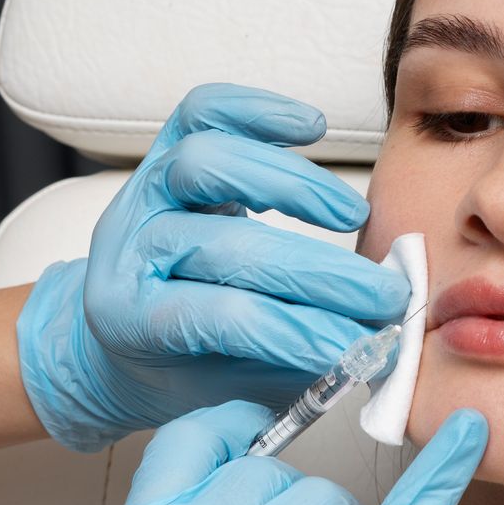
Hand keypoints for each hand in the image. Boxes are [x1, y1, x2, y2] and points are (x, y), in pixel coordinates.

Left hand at [15, 83, 409, 451]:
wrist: (121, 337)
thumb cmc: (184, 366)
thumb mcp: (227, 392)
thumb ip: (290, 373)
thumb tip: (372, 355)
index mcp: (130, 321)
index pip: (225, 319)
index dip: (298, 334)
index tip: (359, 350)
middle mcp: (126, 249)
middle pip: (226, 246)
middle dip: (319, 274)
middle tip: (383, 295)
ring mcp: (141, 195)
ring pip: (206, 165)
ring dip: (292, 186)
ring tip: (353, 217)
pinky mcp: (163, 155)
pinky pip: (204, 113)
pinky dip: (258, 112)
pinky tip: (311, 128)